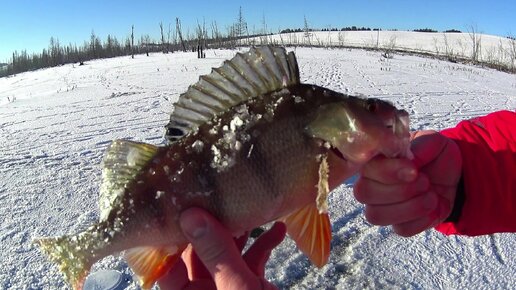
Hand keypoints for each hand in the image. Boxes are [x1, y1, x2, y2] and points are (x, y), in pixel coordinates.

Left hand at [158, 208, 285, 289]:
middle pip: (200, 251)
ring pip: (228, 251)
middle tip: (219, 195)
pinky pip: (252, 260)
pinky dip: (265, 244)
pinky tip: (278, 229)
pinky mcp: (250, 285)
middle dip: (213, 225)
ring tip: (250, 206)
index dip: (171, 235)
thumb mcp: (237, 287)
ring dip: (241, 230)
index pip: (169, 264)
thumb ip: (217, 253)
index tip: (178, 204)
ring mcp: (228, 286)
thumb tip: (191, 216)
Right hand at [353, 130, 461, 235]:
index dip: (388, 172)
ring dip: (410, 207)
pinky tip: (434, 206)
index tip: (415, 170)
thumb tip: (410, 162)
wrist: (454, 176)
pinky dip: (422, 220)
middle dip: (400, 190)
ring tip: (432, 195)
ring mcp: (381, 207)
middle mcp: (371, 184)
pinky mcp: (398, 225)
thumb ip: (421, 146)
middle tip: (425, 181)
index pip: (365, 170)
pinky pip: (400, 230)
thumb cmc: (435, 155)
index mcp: (375, 161)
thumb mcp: (433, 141)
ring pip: (376, 216)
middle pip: (363, 193)